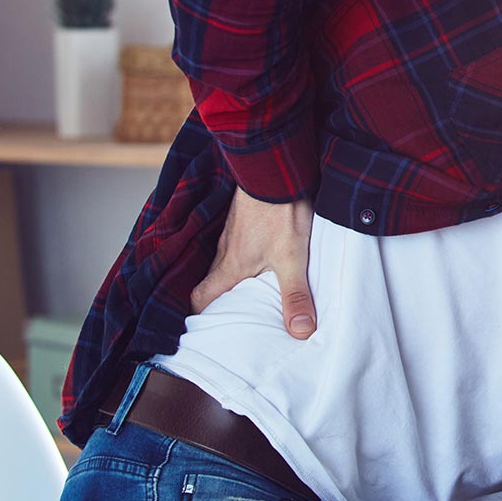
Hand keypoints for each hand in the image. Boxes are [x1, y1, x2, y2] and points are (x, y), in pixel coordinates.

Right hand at [191, 184, 316, 337]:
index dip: (200, 314)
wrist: (275, 168)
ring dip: (232, 276)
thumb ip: (296, 295)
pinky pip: (236, 242)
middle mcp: (224, 249)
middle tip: (233, 315)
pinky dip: (243, 255)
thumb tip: (301, 332)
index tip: (208, 328)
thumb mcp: (293, 258)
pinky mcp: (243, 217)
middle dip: (219, 299)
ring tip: (250, 291)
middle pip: (212, 280)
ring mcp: (232, 231)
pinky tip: (261, 256)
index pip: (200, 296)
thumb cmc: (280, 212)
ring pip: (223, 260)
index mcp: (230, 265)